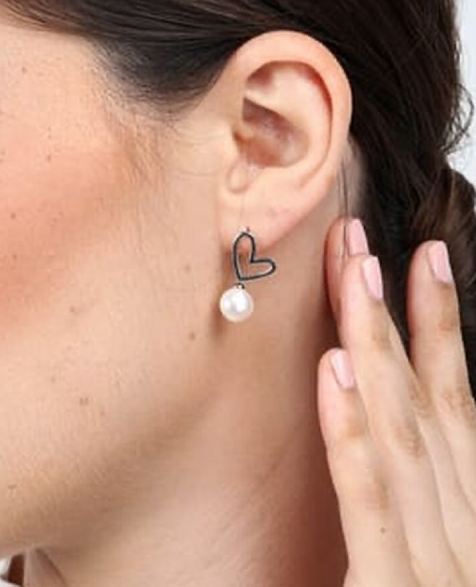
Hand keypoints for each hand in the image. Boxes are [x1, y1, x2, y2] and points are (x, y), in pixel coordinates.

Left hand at [318, 216, 475, 585]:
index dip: (440, 332)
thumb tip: (378, 421)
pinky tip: (333, 375)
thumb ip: (408, 504)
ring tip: (356, 276)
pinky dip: (355, 435)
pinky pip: (372, 506)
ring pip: (405, 436)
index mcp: (468, 523)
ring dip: (377, 349)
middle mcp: (464, 535)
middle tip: (371, 241)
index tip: (421, 264)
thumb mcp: (425, 565)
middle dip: (400, 316)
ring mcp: (438, 566)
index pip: (454, 409)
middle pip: (430, 404)